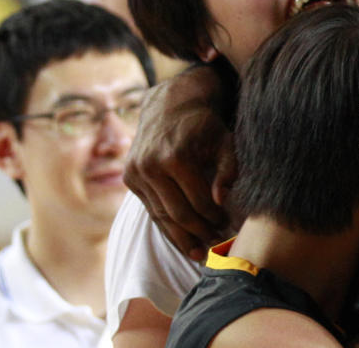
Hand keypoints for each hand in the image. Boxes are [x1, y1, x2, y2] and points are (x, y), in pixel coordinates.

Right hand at [125, 65, 234, 259]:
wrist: (169, 106)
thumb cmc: (205, 126)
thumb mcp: (224, 142)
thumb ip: (228, 170)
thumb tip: (222, 201)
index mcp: (175, 157)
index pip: (198, 200)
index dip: (215, 218)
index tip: (229, 227)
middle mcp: (151, 166)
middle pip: (177, 212)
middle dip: (199, 232)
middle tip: (216, 244)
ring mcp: (136, 173)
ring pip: (161, 215)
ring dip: (181, 236)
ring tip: (199, 252)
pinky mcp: (129, 178)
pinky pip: (150, 209)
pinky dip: (166, 226)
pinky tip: (182, 240)